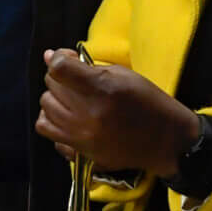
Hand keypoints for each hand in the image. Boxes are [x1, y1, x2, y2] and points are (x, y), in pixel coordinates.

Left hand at [36, 49, 202, 176]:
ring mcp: (82, 137)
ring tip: (71, 100)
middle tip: (75, 81)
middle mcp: (89, 115)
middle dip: (59, 79)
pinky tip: (69, 119)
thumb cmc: (149, 102)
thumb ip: (87, 66)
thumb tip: (50, 57)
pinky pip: (49, 134)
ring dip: (55, 100)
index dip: (58, 58)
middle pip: (50, 88)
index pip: (58, 68)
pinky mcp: (81, 153)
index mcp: (103, 90)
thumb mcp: (124, 75)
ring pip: (45, 110)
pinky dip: (54, 123)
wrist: (166, 141)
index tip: (68, 60)